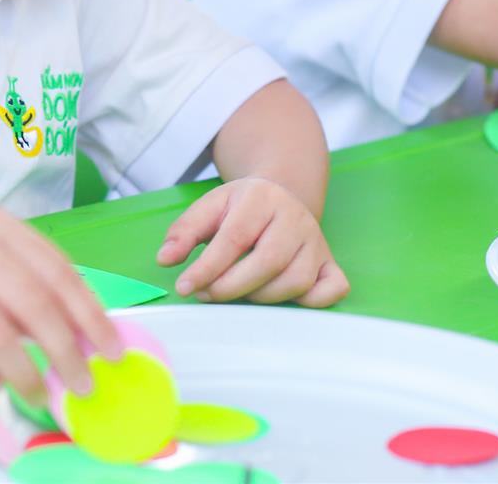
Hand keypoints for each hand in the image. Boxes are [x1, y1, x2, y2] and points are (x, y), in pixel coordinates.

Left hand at [155, 178, 347, 306]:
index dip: (208, 267)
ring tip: (235, 292)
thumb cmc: (240, 208)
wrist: (281, 195)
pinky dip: (310, 302)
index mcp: (261, 198)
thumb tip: (165, 260)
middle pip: (268, 261)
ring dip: (260, 296)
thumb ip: (184, 232)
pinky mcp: (330, 263)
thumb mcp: (209, 207)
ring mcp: (317, 242)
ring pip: (295, 281)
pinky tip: (281, 298)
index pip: (235, 237)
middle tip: (206, 294)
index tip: (185, 286)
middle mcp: (295, 218)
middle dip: (231, 286)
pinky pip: (332, 289)